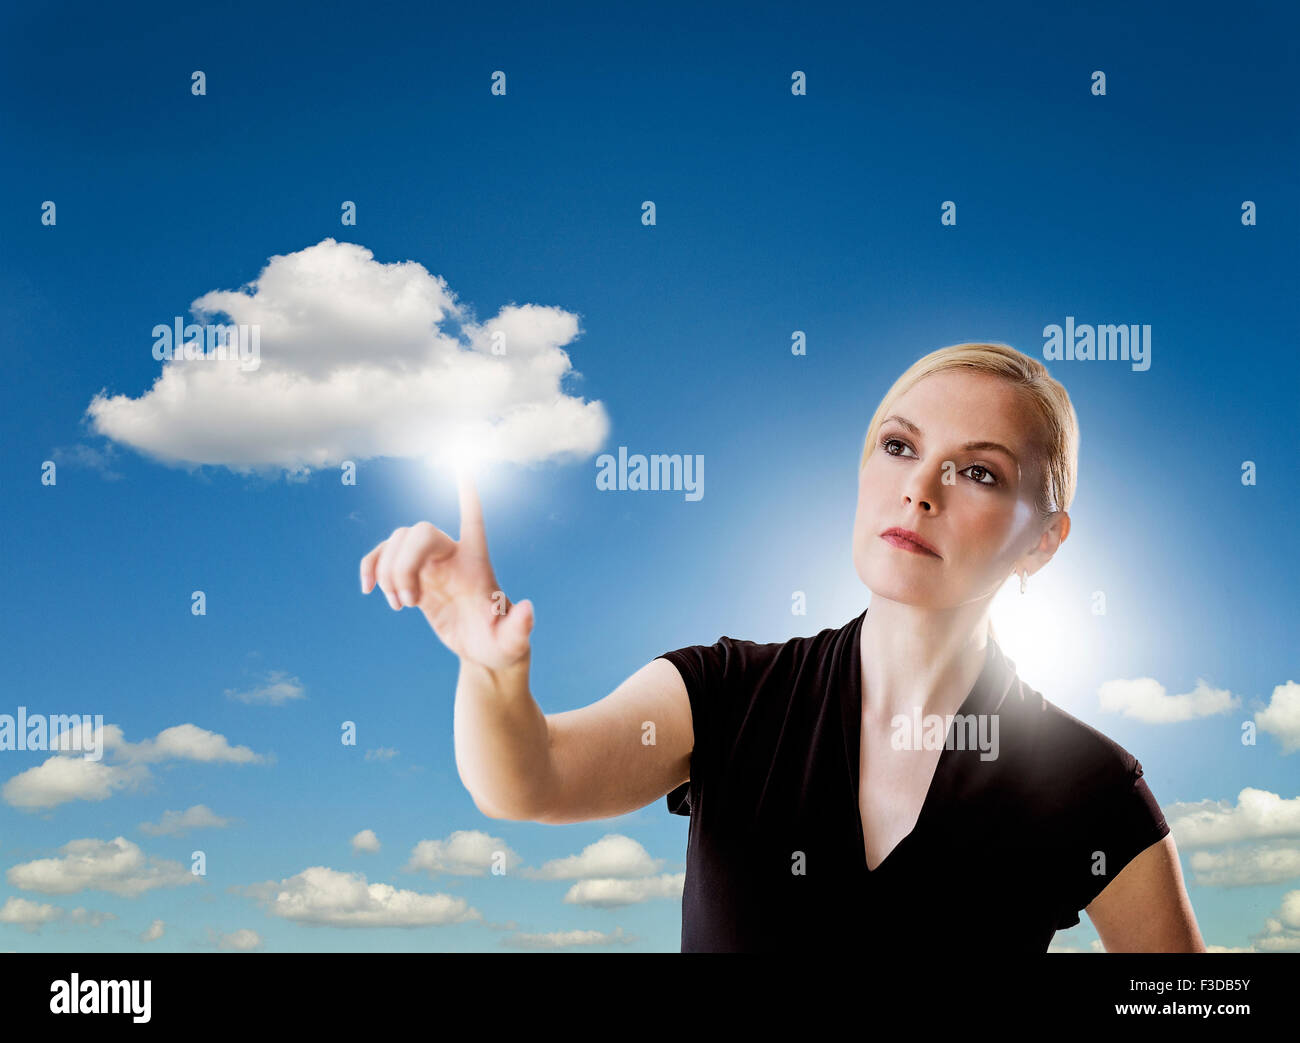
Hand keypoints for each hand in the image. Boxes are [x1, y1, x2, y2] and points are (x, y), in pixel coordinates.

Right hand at [359, 464, 533, 670]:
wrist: (483, 652)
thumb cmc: (502, 644)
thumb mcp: (512, 642)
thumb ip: (520, 627)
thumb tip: (528, 609)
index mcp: (476, 560)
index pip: (472, 516)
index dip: (466, 491)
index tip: (461, 459)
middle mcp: (451, 554)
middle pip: (418, 532)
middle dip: (403, 566)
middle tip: (409, 604)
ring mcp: (428, 563)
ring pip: (396, 542)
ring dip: (388, 573)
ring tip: (400, 606)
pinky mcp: (410, 576)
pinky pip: (381, 557)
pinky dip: (370, 567)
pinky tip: (368, 590)